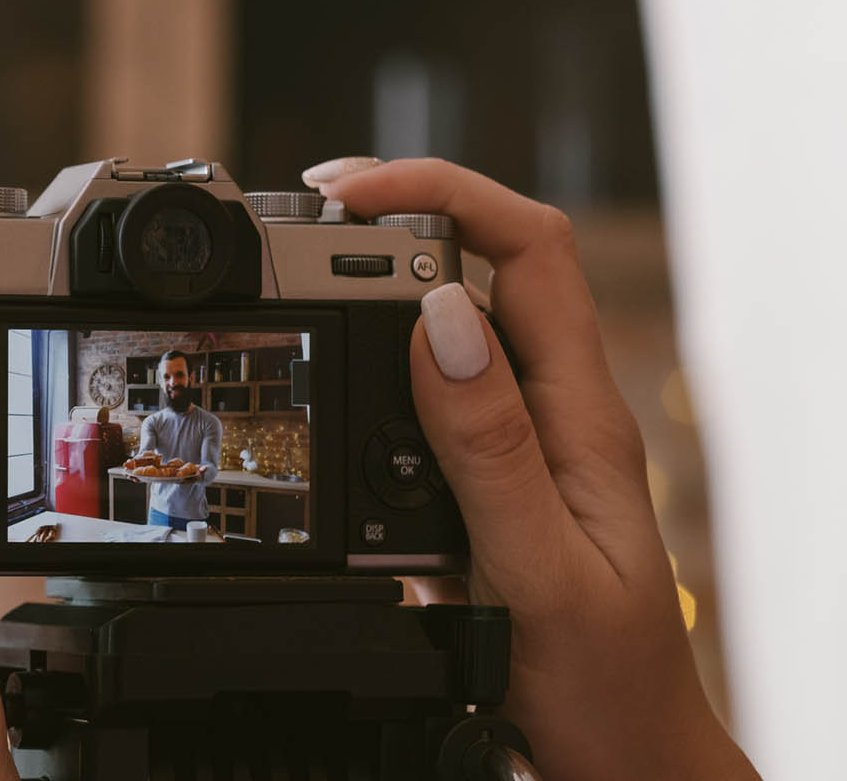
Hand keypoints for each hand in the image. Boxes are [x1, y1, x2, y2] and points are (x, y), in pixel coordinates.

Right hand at [315, 158, 759, 780]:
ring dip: (377, 279)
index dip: (441, 193)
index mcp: (579, 412)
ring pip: (452, 319)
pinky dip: (373, 356)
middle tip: (300, 217)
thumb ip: (488, 443)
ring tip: (299, 271)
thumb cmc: (600, 678)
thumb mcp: (536, 565)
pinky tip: (332, 368)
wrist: (618, 755)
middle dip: (395, 216)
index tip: (348, 196)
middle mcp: (554, 408)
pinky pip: (433, 387)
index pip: (528, 248)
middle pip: (485, 260)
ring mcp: (522, 437)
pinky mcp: (489, 473)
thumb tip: (438, 317)